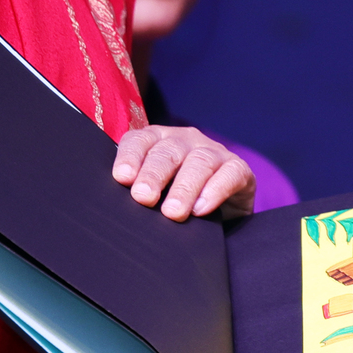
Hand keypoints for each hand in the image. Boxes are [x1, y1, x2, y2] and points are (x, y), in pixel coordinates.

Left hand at [110, 126, 251, 221]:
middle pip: (167, 152)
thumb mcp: (155, 194)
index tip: (122, 178)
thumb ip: (138, 191)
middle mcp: (184, 140)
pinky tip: (201, 209)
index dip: (130, 157)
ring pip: (198, 162)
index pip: (139, 141)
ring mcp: (213, 151)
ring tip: (172, 212)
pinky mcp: (238, 169)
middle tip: (143, 197)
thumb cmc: (177, 200)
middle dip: (154, 174)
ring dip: (184, 188)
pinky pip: (229, 174)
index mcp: (157, 141)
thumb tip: (114, 209)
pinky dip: (215, 191)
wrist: (222, 212)